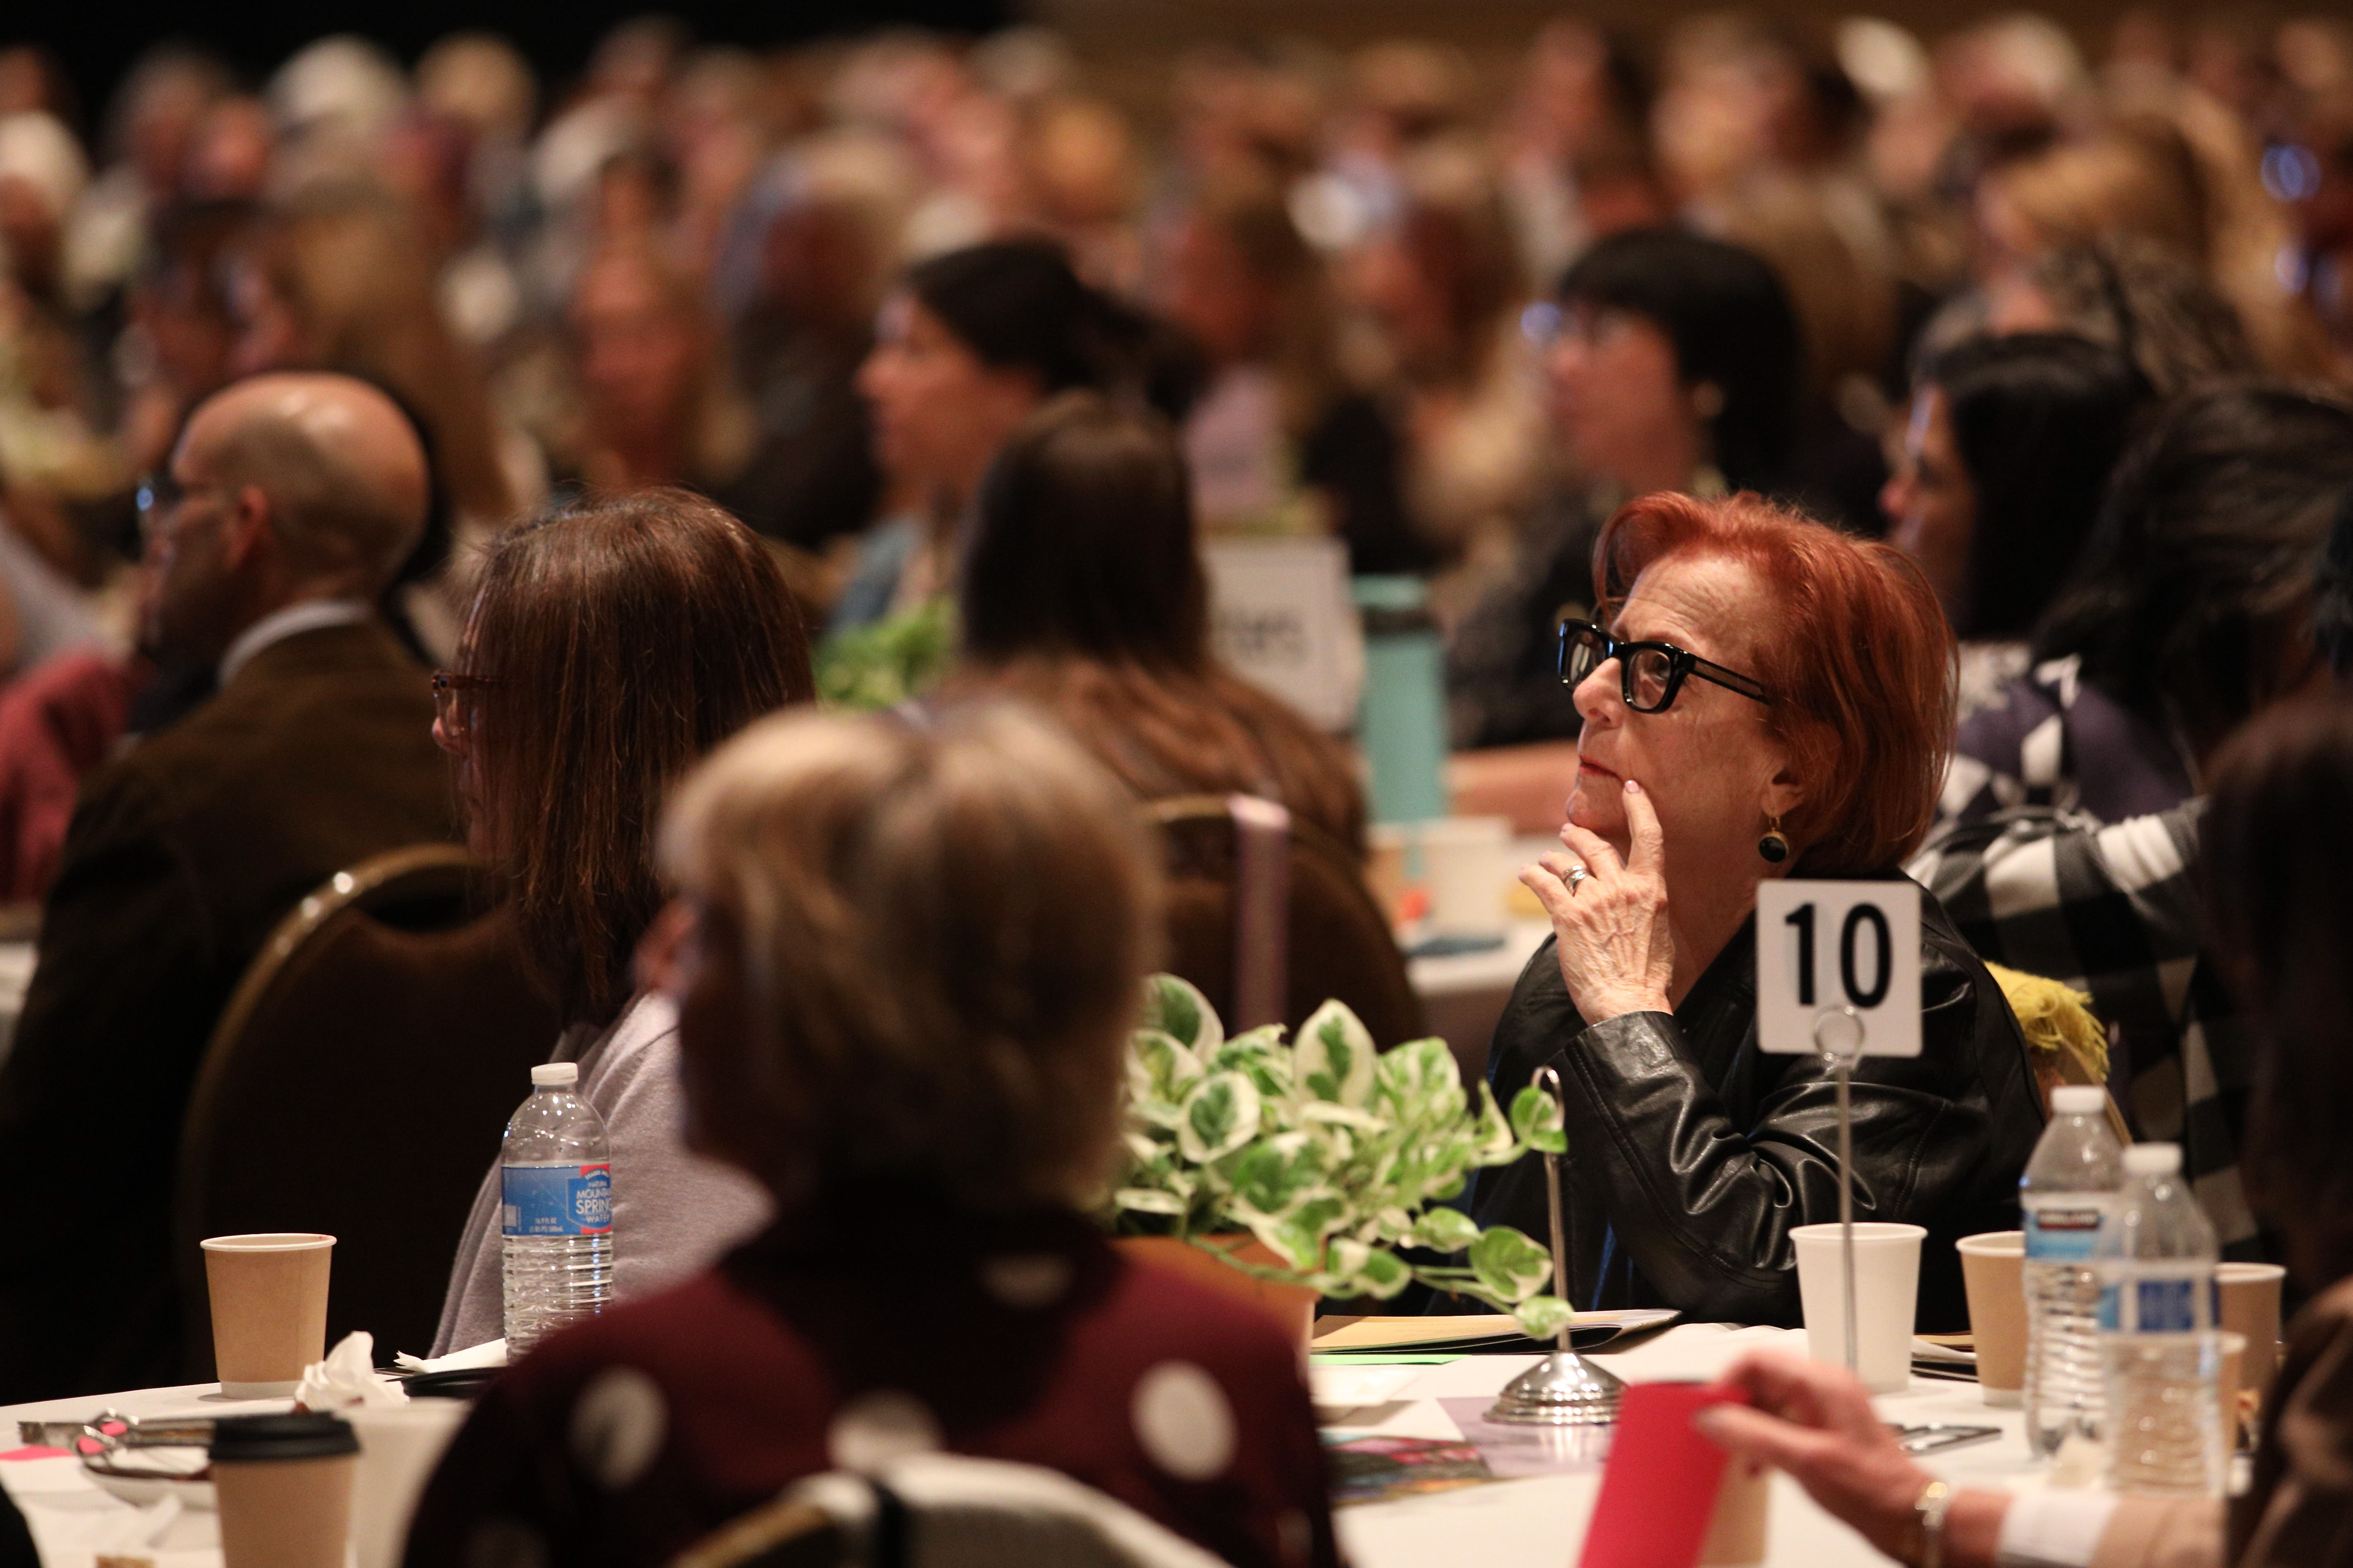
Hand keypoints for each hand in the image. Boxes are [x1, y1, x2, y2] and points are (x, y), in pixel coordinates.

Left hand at [1519, 778, 1673, 1021]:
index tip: (1632, 789)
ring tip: (1545, 860)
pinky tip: (1524, 873)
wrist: (1628, 1003)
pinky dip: (1531, 875)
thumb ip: (1646, 908)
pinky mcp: (1566, 917)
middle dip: (1580, 836)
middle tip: (1568, 832)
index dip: (1640, 808)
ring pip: (1567, 865)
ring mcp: (1593, 900)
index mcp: (1651, 891)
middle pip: (1597, 848)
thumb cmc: (1647, 977)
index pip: (1649, 838)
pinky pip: (1543, 885)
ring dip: (1553, 859)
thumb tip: (1638, 901)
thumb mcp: (1659, 934)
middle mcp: (1621, 888)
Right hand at [1695, 1353, 1944, 1563]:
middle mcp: (1824, 1386)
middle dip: (1736, 1406)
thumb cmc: (1871, 1489)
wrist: (1907, 1515)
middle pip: (1762, 1378)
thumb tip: (1711, 1417)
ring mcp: (1827, 1406)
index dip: (1727, 1382)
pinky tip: (1762, 1464)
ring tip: (1741, 1454)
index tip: (1710, 1409)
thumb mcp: (1803, 1460)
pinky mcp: (1827, 1427)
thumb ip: (1753, 1435)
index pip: (1757, 1360)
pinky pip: (1784, 1420)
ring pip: (1770, 1400)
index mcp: (1820, 1383)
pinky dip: (1767, 1438)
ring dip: (1749, 1425)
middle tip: (1721, 1434)